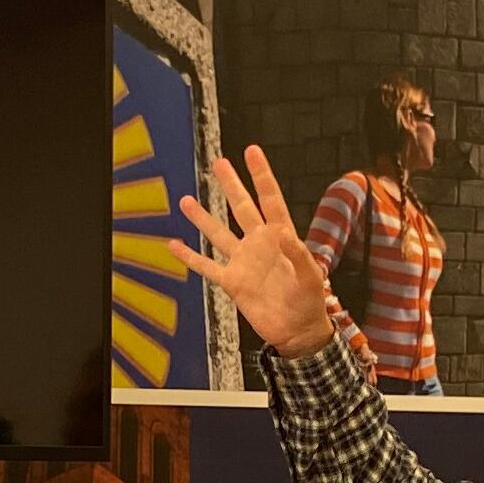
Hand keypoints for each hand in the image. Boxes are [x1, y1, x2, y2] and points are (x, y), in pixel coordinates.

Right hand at [172, 146, 338, 358]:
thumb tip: (283, 233)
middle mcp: (258, 244)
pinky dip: (190, 257)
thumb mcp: (310, 277)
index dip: (261, 176)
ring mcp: (243, 261)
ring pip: (218, 234)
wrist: (297, 331)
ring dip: (202, 218)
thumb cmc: (310, 301)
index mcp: (280, 236)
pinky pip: (207, 267)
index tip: (251, 152)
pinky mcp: (231, 282)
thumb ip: (298, 255)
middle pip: (241, 208)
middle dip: (230, 185)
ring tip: (186, 200)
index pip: (270, 199)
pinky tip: (173, 245)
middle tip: (218, 163)